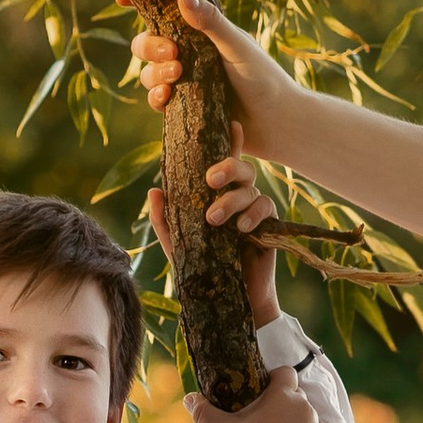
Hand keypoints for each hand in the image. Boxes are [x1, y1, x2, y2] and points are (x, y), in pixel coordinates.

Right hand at [129, 0, 294, 156]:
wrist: (278, 123)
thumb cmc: (264, 79)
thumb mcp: (237, 46)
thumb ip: (210, 23)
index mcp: (200, 32)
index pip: (164, 12)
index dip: (139, 2)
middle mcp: (188, 54)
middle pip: (146, 43)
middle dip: (149, 46)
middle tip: (173, 55)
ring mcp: (185, 81)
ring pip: (148, 72)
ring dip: (154, 73)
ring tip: (177, 76)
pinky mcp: (184, 108)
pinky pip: (157, 100)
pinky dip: (156, 98)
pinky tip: (166, 99)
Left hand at [147, 118, 279, 329]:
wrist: (231, 301)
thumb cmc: (202, 271)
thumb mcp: (177, 245)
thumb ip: (164, 220)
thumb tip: (154, 191)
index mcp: (215, 195)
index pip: (220, 162)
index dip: (226, 140)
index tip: (227, 121)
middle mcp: (236, 197)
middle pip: (240, 166)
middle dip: (227, 166)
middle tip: (210, 180)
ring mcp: (253, 210)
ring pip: (250, 187)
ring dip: (232, 200)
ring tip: (215, 221)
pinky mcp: (269, 225)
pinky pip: (265, 206)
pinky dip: (253, 214)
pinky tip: (242, 229)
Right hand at [193, 365, 325, 422]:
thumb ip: (205, 413)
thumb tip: (189, 398)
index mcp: (282, 395)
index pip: (285, 372)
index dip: (274, 378)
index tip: (261, 391)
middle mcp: (304, 406)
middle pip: (294, 395)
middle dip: (281, 403)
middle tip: (262, 420)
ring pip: (305, 415)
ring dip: (294, 421)